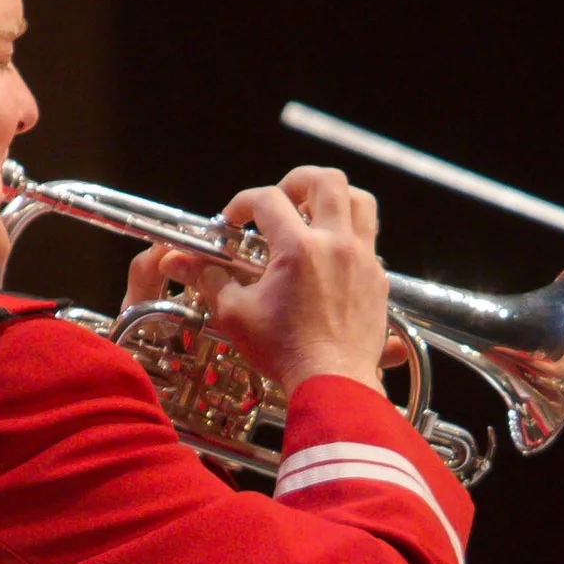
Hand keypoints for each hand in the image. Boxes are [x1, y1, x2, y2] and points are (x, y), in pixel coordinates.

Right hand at [164, 166, 390, 395]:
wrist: (334, 383)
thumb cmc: (285, 352)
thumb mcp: (235, 315)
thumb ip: (211, 280)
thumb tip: (185, 262)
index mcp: (299, 248)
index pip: (267, 199)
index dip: (243, 202)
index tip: (233, 220)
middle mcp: (336, 244)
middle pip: (326, 180)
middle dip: (297, 181)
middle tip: (280, 199)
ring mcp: (363, 259)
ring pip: (361, 200)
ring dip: (335, 197)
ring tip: (313, 212)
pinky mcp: (378, 278)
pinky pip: (371, 237)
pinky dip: (351, 232)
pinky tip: (331, 253)